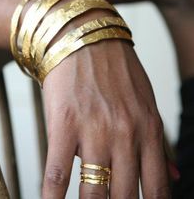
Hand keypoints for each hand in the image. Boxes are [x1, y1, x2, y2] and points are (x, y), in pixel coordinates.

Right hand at [42, 35, 170, 197]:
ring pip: (92, 192)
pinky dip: (53, 197)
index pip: (155, 189)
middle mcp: (124, 134)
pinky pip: (57, 173)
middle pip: (123, 197)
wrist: (84, 42)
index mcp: (148, 130)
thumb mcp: (146, 104)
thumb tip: (171, 177)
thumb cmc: (115, 72)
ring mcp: (93, 130)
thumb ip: (157, 144)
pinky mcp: (64, 124)